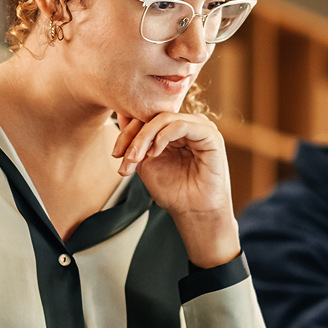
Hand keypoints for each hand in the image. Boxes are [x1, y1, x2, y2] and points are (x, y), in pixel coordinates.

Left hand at [112, 113, 239, 266]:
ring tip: (137, 158)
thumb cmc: (174, 191)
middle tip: (125, 157)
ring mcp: (201, 128)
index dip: (128, 131)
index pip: (148, 117)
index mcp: (175, 130)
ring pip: (165, 118)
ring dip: (145, 137)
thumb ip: (135, 141)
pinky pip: (181, 125)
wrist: (193, 212)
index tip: (116, 154)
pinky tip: (155, 153)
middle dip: (134, 136)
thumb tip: (120, 115)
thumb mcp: (146, 162)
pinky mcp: (210, 135)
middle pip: (154, 115)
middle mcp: (189, 125)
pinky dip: (163, 136)